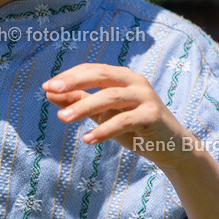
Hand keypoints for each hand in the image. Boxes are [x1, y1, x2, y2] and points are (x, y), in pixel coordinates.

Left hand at [42, 63, 191, 168]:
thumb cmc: (134, 128)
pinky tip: (88, 139)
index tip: (47, 86)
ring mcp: (146, 97)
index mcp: (123, 77)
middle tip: (51, 90)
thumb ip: (80, 102)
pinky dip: (104, 129)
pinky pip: (124, 120)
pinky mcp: (153, 116)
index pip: (92, 70)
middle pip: (101, 76)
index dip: (69, 76)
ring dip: (84, 107)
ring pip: (111, 97)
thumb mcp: (103, 115)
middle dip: (74, 82)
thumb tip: (49, 93)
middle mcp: (135, 82)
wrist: (172, 148)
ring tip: (62, 118)